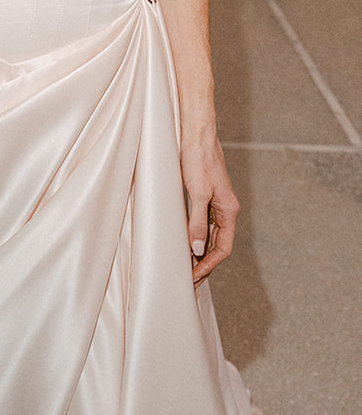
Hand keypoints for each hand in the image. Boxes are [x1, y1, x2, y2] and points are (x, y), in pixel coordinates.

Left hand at [180, 133, 238, 284]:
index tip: (194, 276)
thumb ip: (198, 221)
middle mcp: (226, 210)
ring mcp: (217, 203)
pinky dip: (197, 237)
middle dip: (205, 264)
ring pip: (211, 236)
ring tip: (187, 268)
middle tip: (190, 280)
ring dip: (201, 253)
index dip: (209, 264)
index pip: (223, 248)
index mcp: (229, 210)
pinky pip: (204, 224)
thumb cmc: (199, 159)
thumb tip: (198, 248)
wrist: (197, 134)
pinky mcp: (206, 197)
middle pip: (218, 245)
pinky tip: (187, 244)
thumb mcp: (197, 192)